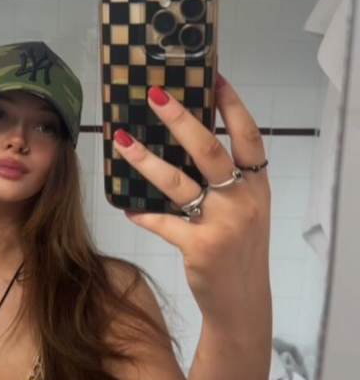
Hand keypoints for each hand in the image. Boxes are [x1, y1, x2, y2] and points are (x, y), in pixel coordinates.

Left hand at [112, 77, 270, 329]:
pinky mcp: (199, 246)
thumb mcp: (246, 209)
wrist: (242, 302)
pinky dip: (143, 214)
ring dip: (146, 159)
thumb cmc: (240, 248)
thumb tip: (189, 139)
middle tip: (155, 95)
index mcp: (257, 185)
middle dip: (181, 119)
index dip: (232, 107)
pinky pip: (163, 222)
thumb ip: (229, 180)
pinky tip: (127, 208)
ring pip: (178, 182)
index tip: (214, 78)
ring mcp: (222, 223)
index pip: (248, 137)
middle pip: (210, 150)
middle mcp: (244, 200)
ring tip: (121, 139)